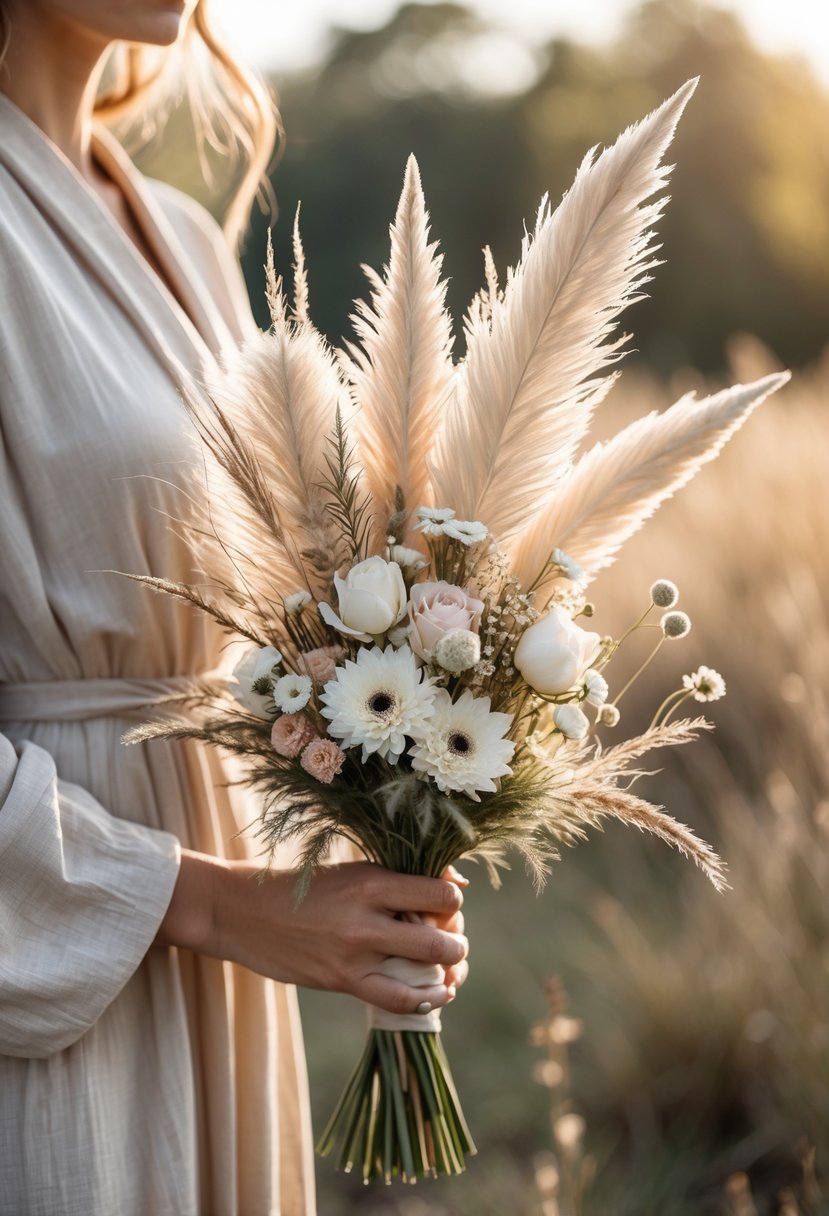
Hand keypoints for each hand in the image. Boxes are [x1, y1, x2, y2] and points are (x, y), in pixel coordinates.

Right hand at [156, 852, 467, 1016]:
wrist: (241, 910)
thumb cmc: (300, 886)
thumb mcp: (349, 869)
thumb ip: (398, 877)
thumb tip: (457, 885)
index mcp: (371, 879)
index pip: (440, 892)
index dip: (453, 901)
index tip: (446, 904)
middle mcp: (367, 915)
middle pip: (440, 936)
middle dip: (456, 940)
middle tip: (451, 939)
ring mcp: (354, 952)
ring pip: (427, 969)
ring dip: (449, 970)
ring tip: (449, 968)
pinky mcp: (341, 980)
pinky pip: (398, 999)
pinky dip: (426, 1000)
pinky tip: (436, 995)